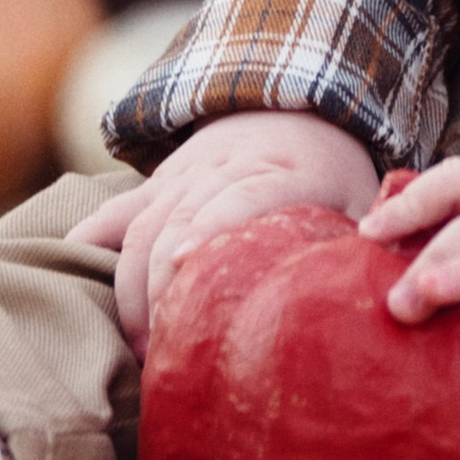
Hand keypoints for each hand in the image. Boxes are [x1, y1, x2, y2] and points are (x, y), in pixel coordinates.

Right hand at [68, 109, 378, 360]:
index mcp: (281, 169)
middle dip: (162, 291)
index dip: (208, 231)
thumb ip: (369, 242)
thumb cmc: (336, 173)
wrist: (297, 104)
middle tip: (167, 355)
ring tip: (142, 350)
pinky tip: (79, 294)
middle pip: (176, 225)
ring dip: (131, 290)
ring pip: (140, 226)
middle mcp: (222, 167)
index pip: (239, 197)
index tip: (185, 271)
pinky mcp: (156, 187)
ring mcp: (182, 175)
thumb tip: (380, 297)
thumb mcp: (363, 197)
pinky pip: (112, 215)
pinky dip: (89, 249)